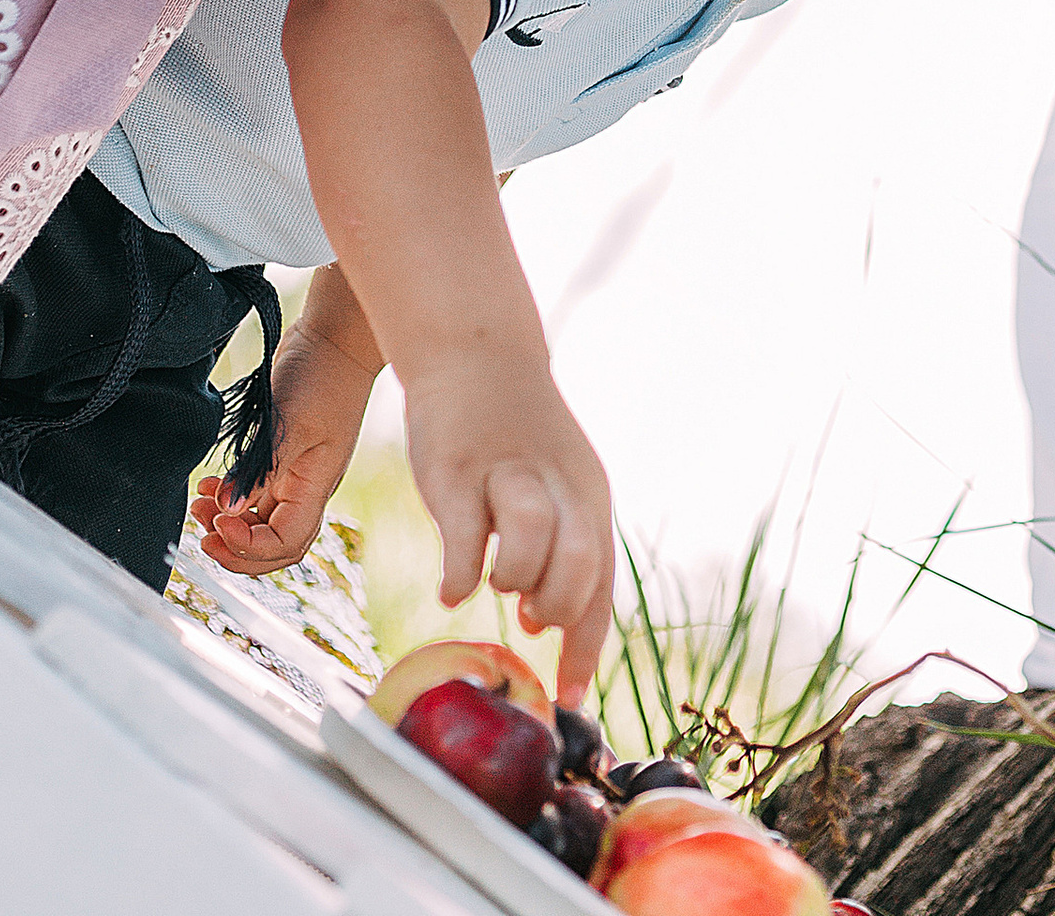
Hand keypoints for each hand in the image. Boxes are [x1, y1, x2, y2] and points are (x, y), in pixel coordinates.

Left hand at [190, 319, 377, 576]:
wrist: (335, 334)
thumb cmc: (323, 375)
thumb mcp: (290, 422)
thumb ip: (259, 469)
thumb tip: (228, 510)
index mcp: (315, 486)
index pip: (285, 543)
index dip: (249, 547)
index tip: (220, 522)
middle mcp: (306, 487)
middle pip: (274, 544)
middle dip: (236, 548)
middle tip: (202, 535)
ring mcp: (295, 471)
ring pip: (260, 519)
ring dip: (228, 523)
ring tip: (197, 507)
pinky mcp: (283, 453)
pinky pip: (256, 492)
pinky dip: (231, 497)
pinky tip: (209, 485)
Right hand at [404, 343, 615, 703]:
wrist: (478, 355)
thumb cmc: (518, 436)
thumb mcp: (560, 483)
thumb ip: (562, 546)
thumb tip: (544, 622)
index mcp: (589, 497)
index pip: (600, 585)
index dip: (584, 649)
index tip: (568, 699)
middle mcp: (558, 486)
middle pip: (578, 567)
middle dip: (553, 610)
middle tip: (527, 616)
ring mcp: (507, 476)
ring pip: (531, 544)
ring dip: (513, 582)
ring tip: (493, 580)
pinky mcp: (457, 471)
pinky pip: (463, 539)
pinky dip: (459, 574)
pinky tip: (454, 582)